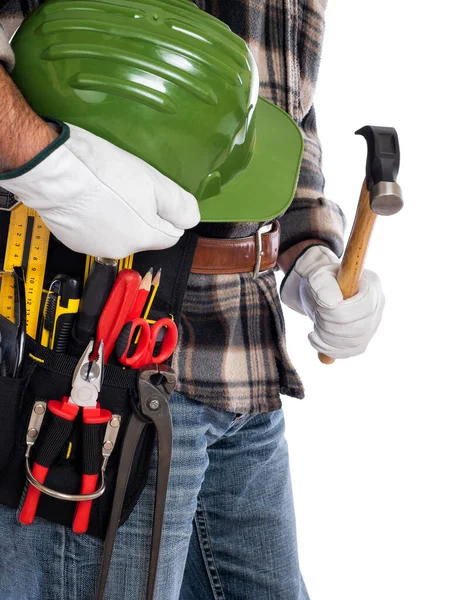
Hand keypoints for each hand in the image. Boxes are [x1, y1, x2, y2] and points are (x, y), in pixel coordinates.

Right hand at [0, 120, 199, 257]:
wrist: (53, 170)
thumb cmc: (102, 172)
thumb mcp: (153, 182)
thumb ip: (178, 205)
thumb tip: (191, 219)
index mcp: (144, 238)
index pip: (171, 235)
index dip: (167, 214)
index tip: (155, 195)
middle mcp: (122, 250)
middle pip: (144, 235)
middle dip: (142, 215)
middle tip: (130, 188)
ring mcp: (95, 247)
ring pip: (119, 233)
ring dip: (119, 218)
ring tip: (107, 191)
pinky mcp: (73, 241)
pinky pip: (95, 232)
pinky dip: (95, 219)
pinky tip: (89, 198)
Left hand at [280, 245, 384, 358]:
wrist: (318, 291)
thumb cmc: (320, 281)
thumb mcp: (317, 277)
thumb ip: (323, 285)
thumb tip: (332, 303)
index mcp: (372, 285)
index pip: (364, 307)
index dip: (338, 312)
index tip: (320, 307)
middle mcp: (377, 306)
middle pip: (358, 328)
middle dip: (329, 324)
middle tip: (316, 313)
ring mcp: (372, 325)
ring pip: (351, 343)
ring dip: (325, 335)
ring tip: (317, 321)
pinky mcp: (361, 340)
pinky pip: (347, 352)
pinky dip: (327, 348)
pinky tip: (315, 337)